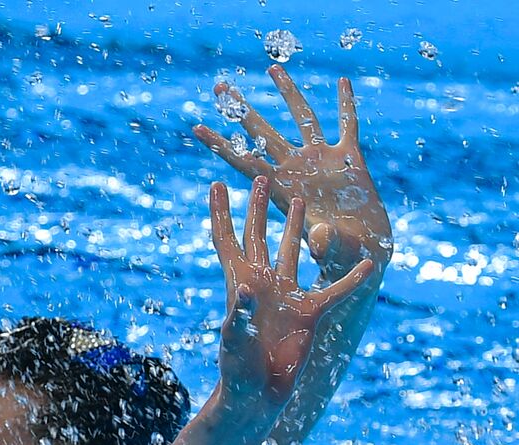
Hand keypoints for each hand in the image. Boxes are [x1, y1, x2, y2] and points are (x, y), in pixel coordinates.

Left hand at [194, 65, 391, 281]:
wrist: (362, 256)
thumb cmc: (338, 260)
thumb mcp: (330, 255)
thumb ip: (325, 247)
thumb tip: (319, 238)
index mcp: (282, 190)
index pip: (244, 161)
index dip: (221, 145)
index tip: (196, 128)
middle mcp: (297, 170)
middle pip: (263, 133)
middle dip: (241, 110)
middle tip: (220, 87)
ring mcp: (323, 162)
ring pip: (303, 119)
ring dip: (289, 94)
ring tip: (272, 69)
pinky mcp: (350, 160)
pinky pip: (348, 125)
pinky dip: (346, 104)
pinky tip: (341, 82)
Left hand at [211, 177, 373, 407]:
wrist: (257, 393)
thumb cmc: (237, 368)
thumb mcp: (235, 340)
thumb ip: (239, 316)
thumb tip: (245, 290)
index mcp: (239, 283)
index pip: (227, 240)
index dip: (221, 212)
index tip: (217, 183)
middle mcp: (262, 282)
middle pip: (259, 236)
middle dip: (259, 208)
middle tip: (262, 177)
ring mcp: (286, 294)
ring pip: (292, 252)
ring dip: (297, 228)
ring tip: (301, 202)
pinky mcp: (309, 312)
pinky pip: (336, 290)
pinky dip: (351, 278)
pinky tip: (369, 264)